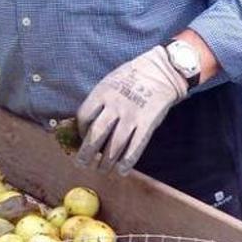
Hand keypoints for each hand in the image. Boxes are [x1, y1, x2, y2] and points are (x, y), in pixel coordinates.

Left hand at [75, 46, 188, 174]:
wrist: (161, 71)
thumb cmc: (132, 76)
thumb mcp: (110, 82)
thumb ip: (98, 101)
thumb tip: (84, 124)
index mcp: (102, 93)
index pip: (84, 116)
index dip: (80, 131)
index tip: (82, 138)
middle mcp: (115, 106)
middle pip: (96, 134)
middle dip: (87, 153)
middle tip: (81, 164)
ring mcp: (132, 116)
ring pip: (114, 145)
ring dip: (106, 162)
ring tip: (101, 170)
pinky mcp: (147, 124)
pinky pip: (135, 147)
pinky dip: (127, 162)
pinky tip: (122, 170)